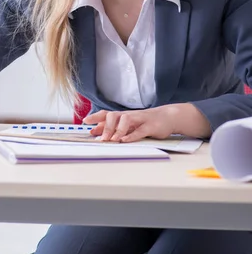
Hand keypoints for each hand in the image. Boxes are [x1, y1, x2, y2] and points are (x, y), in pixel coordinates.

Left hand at [83, 103, 210, 141]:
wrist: (168, 116)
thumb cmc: (145, 121)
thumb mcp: (128, 124)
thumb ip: (112, 127)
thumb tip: (94, 131)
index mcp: (123, 115)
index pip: (106, 113)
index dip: (95, 117)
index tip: (85, 122)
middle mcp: (130, 115)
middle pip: (114, 115)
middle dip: (105, 127)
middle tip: (100, 138)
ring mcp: (140, 120)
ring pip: (126, 121)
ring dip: (117, 130)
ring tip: (112, 140)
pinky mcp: (150, 126)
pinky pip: (140, 130)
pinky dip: (132, 136)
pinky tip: (125, 140)